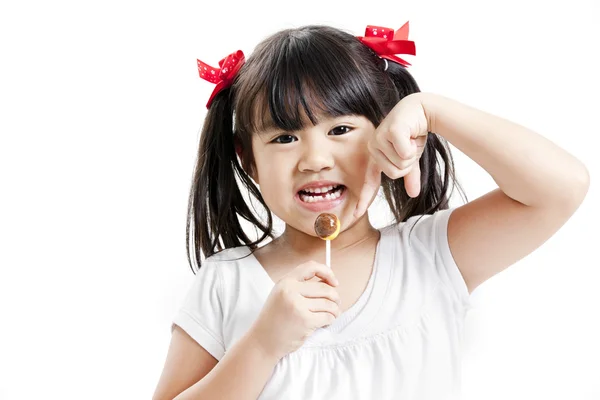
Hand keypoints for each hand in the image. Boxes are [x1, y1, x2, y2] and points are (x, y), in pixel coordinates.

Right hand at [249, 261, 340, 360]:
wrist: (263, 341)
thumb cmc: (274, 319)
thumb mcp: (281, 294)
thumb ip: (299, 286)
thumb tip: (327, 283)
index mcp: (285, 282)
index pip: (311, 267)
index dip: (327, 272)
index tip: (334, 282)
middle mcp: (291, 291)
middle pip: (324, 288)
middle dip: (335, 297)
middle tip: (336, 303)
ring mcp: (298, 306)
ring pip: (328, 303)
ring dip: (335, 310)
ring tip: (333, 314)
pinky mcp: (305, 321)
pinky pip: (327, 317)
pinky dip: (330, 320)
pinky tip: (326, 322)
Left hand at [354, 94, 428, 217]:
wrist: (421, 110)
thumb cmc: (413, 133)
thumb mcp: (411, 158)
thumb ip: (410, 176)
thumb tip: (413, 194)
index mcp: (376, 157)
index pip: (369, 182)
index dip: (363, 199)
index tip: (355, 215)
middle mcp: (373, 148)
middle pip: (394, 174)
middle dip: (408, 164)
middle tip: (410, 147)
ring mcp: (379, 138)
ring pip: (400, 164)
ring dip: (411, 154)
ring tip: (410, 139)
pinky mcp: (389, 131)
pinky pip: (403, 152)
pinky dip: (413, 145)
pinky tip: (412, 133)